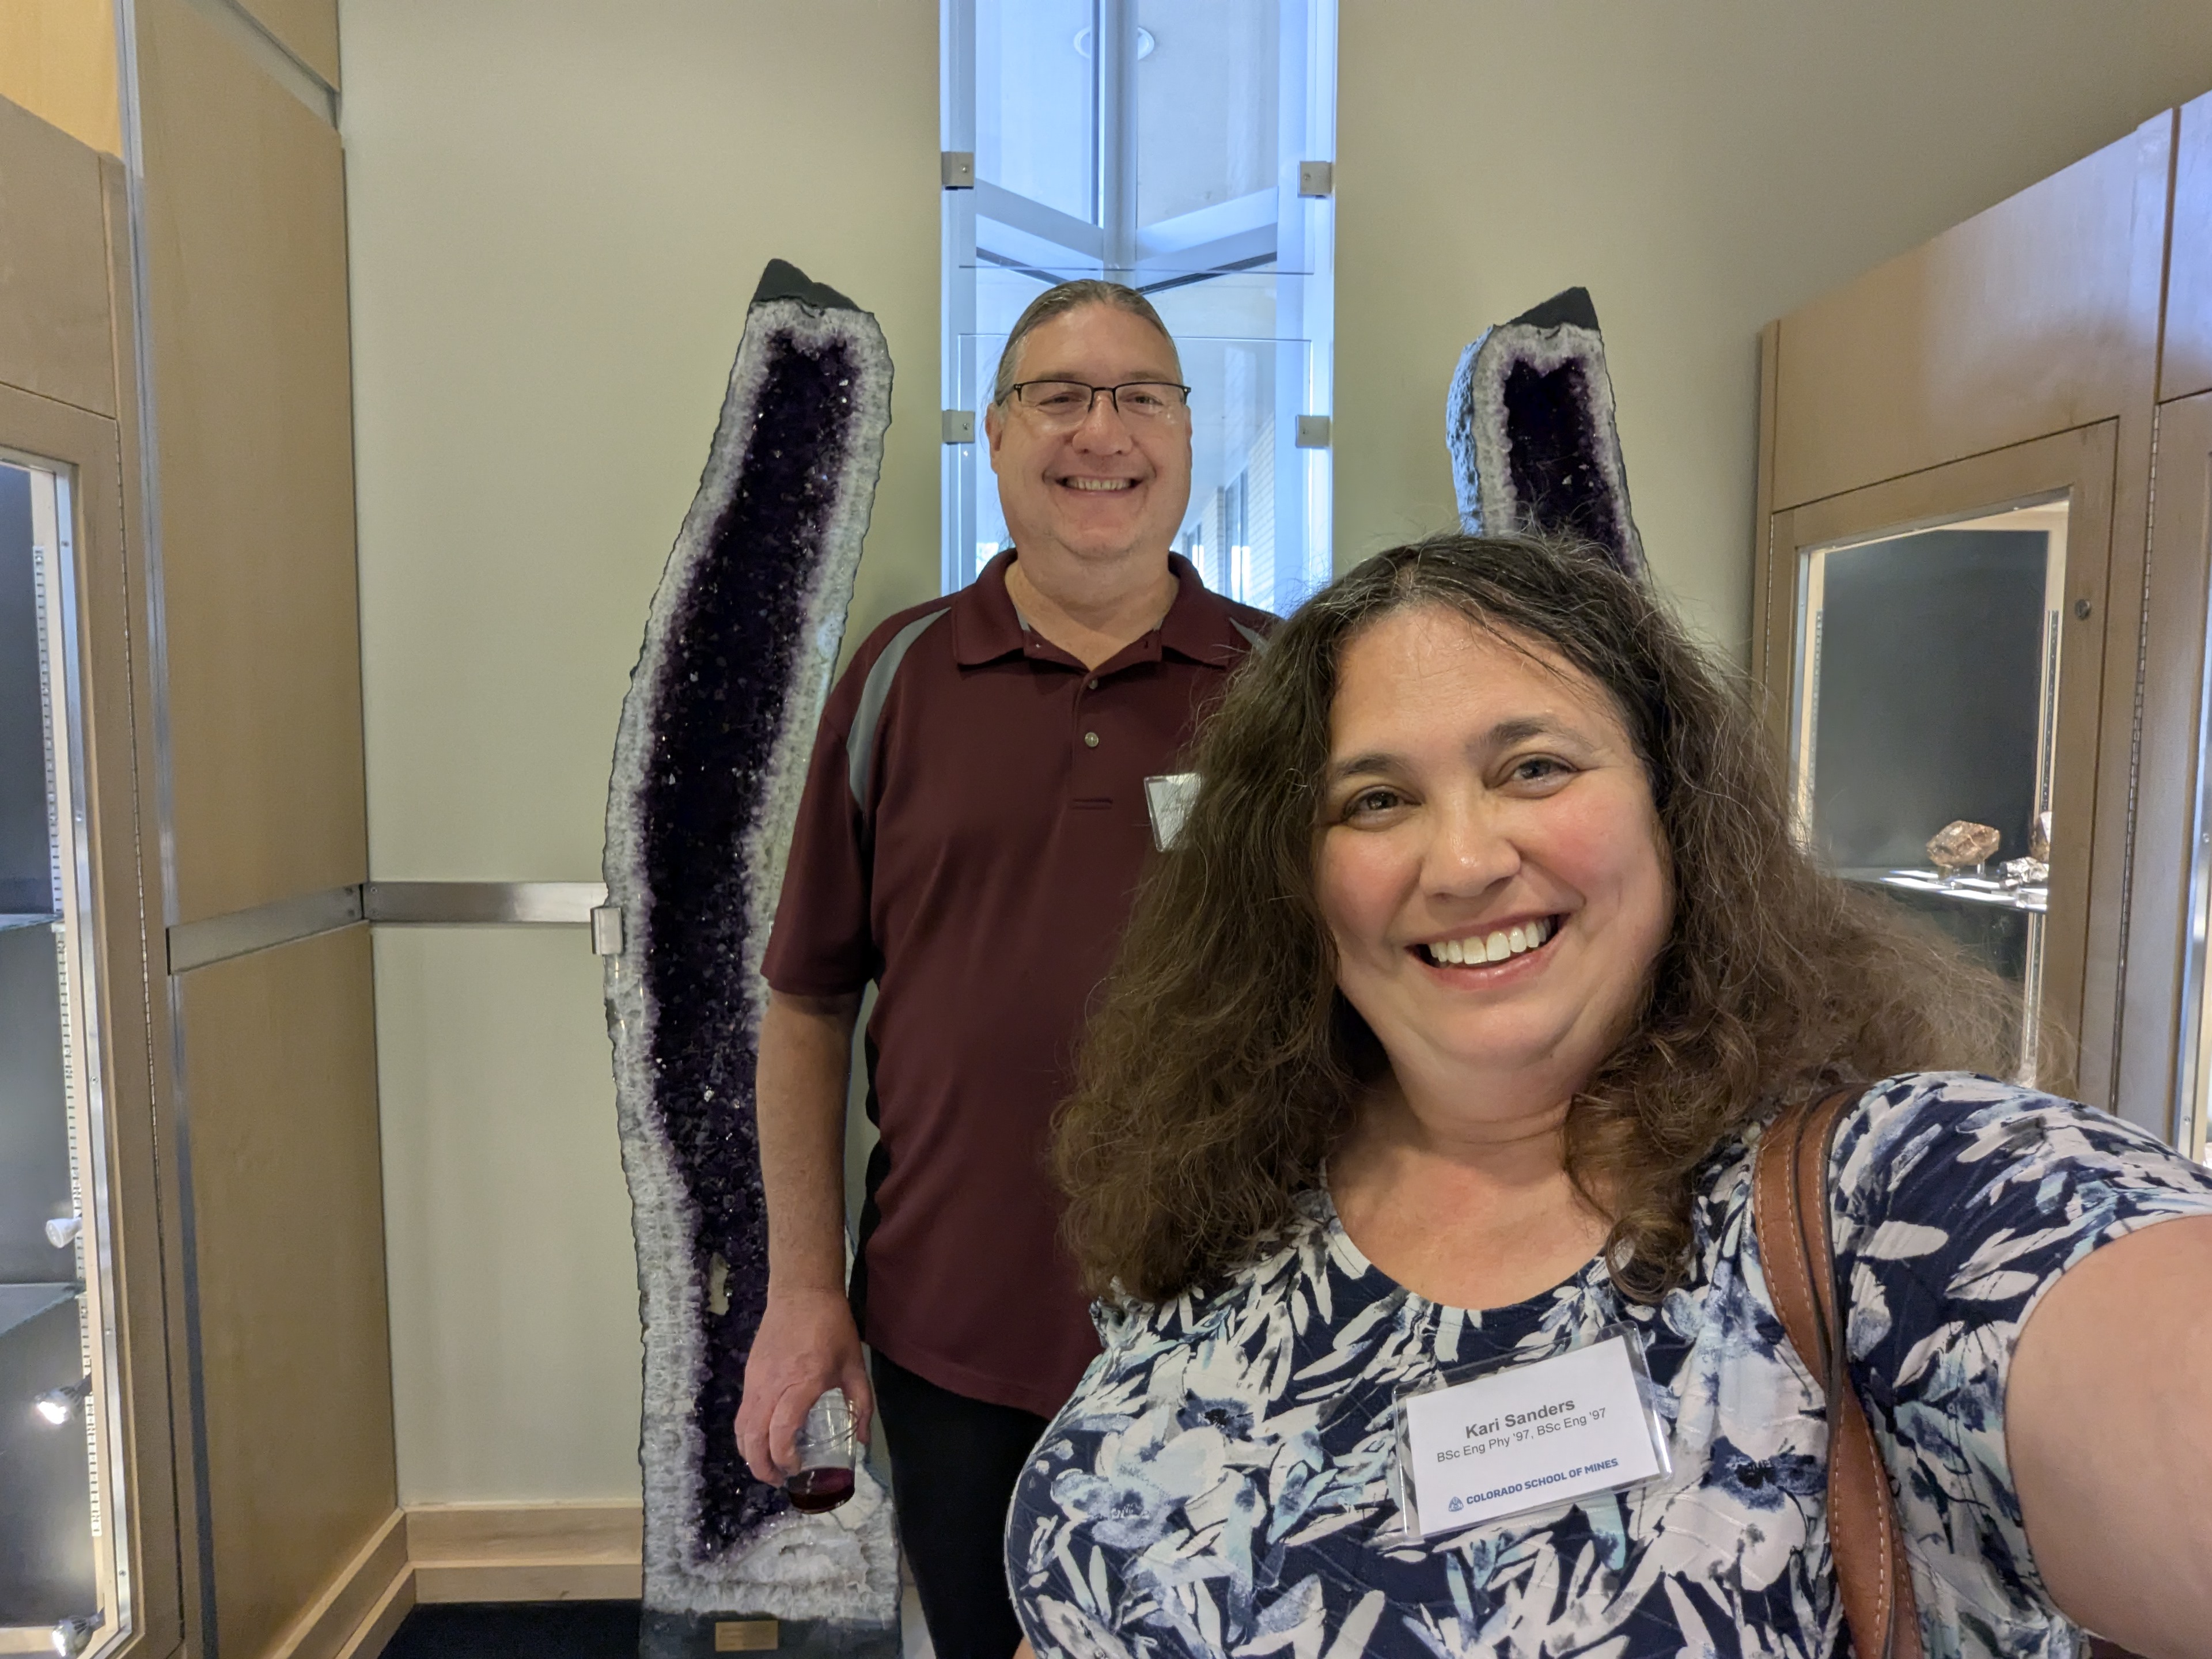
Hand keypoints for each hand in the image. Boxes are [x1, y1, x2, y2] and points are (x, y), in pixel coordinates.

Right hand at [735, 1286, 872, 1483]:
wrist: (802, 1292)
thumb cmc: (833, 1327)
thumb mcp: (855, 1366)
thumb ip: (861, 1405)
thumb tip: (862, 1443)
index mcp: (802, 1382)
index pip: (780, 1430)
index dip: (784, 1457)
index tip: (796, 1468)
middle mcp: (772, 1385)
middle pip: (753, 1436)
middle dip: (761, 1466)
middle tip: (778, 1479)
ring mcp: (756, 1379)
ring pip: (741, 1427)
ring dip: (749, 1453)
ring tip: (768, 1466)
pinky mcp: (749, 1374)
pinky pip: (742, 1412)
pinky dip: (747, 1433)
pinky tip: (762, 1440)